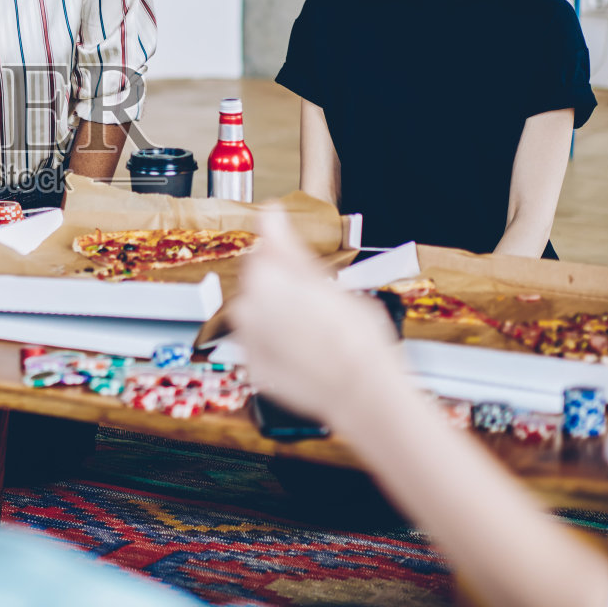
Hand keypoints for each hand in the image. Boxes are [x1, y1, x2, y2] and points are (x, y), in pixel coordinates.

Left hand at [230, 209, 408, 424]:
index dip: (283, 249)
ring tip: (313, 328)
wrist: (361, 391)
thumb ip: (290, 248)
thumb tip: (271, 215)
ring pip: (257, 314)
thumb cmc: (355, 337)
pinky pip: (259, 345)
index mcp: (264, 277)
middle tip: (316, 301)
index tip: (296, 254)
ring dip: (275, 315)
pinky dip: (274, 343)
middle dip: (280, 286)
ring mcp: (247, 339)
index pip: (263, 246)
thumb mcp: (328, 281)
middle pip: (258, 282)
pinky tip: (304, 349)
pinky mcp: (252, 365)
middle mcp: (246, 306)